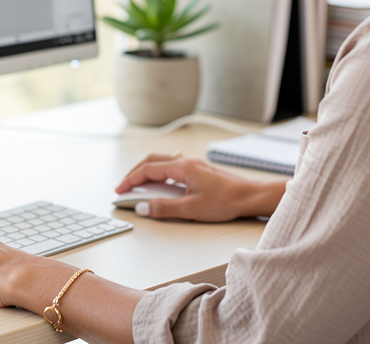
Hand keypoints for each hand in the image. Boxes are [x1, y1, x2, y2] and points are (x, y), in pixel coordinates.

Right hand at [115, 153, 284, 221]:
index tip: (119, 190)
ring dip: (146, 172)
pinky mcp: (199, 171)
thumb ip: (164, 208)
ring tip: (137, 186)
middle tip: (123, 187)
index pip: (148, 170)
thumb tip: (142, 207)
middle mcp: (187, 162)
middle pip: (152, 161)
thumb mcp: (192, 208)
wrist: (251, 196)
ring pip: (162, 162)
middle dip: (134, 173)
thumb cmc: (226, 201)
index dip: (131, 180)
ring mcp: (193, 165)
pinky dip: (159, 174)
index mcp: (183, 168)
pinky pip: (172, 167)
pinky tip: (160, 185)